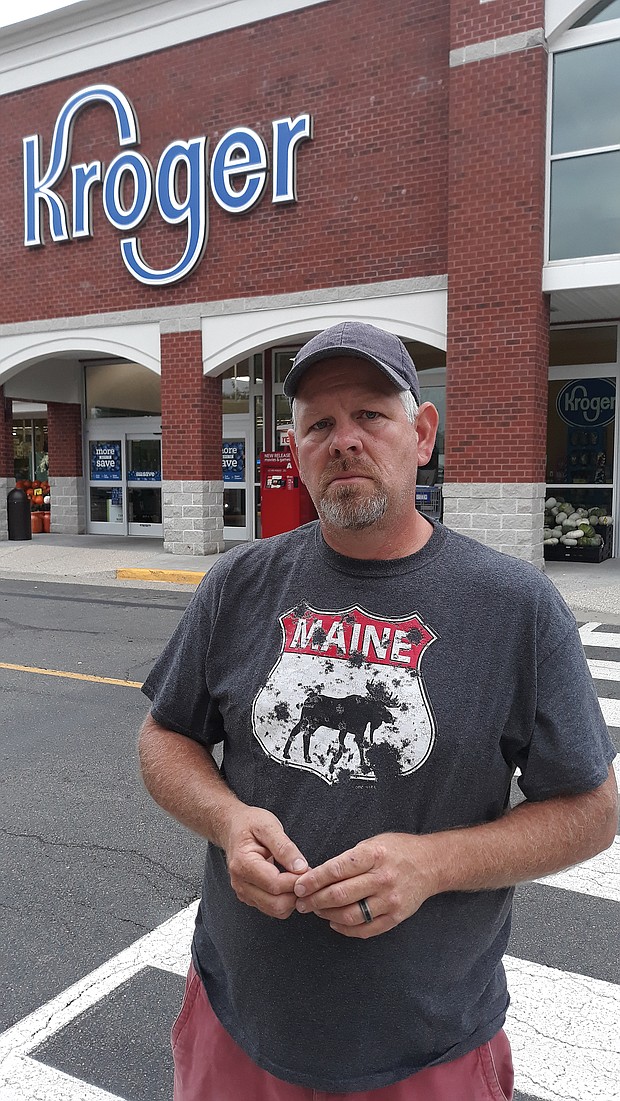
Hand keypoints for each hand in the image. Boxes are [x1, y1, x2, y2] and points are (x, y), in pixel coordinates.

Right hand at [223, 807, 307, 919]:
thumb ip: (285, 847)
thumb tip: (300, 867)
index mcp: (243, 864)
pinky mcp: (250, 897)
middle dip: (296, 893)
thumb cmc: (249, 824)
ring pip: (275, 910)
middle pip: (275, 904)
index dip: (296, 880)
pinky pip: (272, 908)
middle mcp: (241, 883)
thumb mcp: (268, 826)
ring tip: (298, 878)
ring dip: (292, 899)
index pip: (275, 884)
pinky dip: (285, 900)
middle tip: (306, 875)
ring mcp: (244, 892)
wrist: (233, 828)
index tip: (308, 869)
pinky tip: (289, 883)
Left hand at [293, 832, 437, 937]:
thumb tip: (318, 875)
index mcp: (374, 855)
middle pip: (340, 895)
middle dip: (314, 900)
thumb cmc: (398, 850)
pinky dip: (345, 929)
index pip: (336, 870)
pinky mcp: (396, 917)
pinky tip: (334, 922)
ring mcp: (390, 900)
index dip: (313, 880)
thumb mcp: (373, 843)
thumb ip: (349, 859)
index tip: (298, 886)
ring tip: (316, 910)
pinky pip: (365, 929)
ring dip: (326, 915)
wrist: (432, 864)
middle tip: (301, 902)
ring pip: (349, 915)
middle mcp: (383, 878)